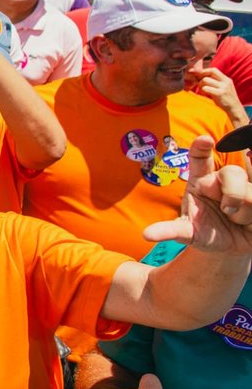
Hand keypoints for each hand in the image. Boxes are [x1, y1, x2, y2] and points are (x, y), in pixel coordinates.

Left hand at [144, 135, 251, 252]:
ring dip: (243, 212)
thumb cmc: (204, 232)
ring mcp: (244, 188)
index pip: (199, 159)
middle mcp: (223, 180)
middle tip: (226, 211)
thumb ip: (170, 230)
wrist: (229, 248)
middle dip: (232, 193)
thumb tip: (146, 234)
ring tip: (236, 220)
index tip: (204, 140)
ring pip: (249, 193)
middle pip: (232, 173)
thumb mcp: (187, 232)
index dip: (201, 147)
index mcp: (201, 182)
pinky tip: (249, 223)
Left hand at [192, 68, 246, 125]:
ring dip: (201, 85)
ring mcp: (223, 87)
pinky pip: (205, 88)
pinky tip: (204, 94)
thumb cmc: (225, 98)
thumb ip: (216, 82)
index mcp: (226, 79)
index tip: (199, 76)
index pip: (213, 70)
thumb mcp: (224, 87)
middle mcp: (225, 81)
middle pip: (209, 73)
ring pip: (205, 80)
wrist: (234, 108)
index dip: (204, 71)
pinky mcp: (219, 94)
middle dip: (201, 77)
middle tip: (199, 84)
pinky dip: (202, 91)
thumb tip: (201, 77)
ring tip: (203, 91)